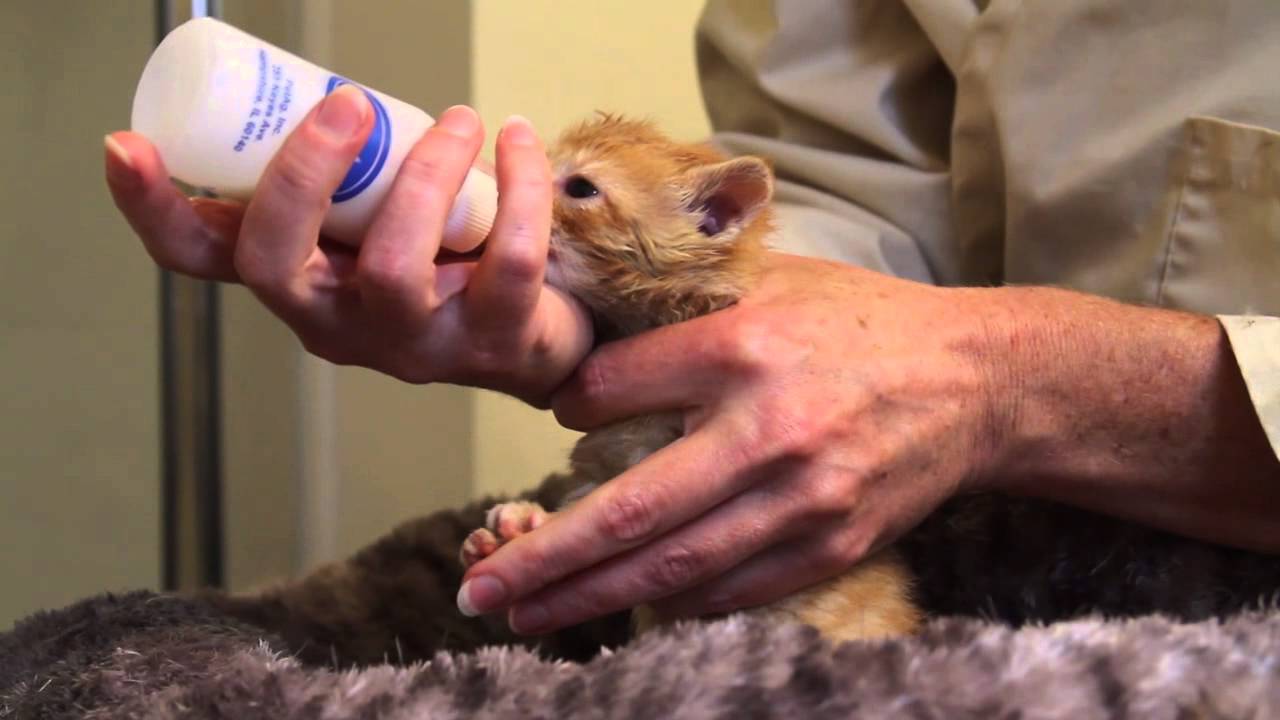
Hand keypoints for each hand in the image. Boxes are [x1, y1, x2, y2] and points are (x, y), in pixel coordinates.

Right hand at [104, 88, 590, 404]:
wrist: (530, 336)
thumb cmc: (437, 263)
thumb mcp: (364, 227)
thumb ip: (330, 188)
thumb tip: (308, 100)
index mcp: (295, 281)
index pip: (199, 259)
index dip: (154, 208)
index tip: (125, 144)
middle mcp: (337, 323)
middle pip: (280, 266)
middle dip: (302, 175)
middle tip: (351, 104)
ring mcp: (414, 341)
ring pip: (393, 266)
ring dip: (425, 173)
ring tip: (459, 119)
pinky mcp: (493, 339)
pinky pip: (509, 260)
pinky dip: (520, 187)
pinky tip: (517, 141)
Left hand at [458, 252, 1279, 632]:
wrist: (977, 381)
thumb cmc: (864, 325)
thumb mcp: (773, 285)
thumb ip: (680, 319)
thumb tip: (585, 374)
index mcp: (746, 347)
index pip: (618, 390)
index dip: (571, 412)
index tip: (553, 428)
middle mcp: (770, 433)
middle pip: (630, 514)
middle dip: (543, 561)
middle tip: (478, 591)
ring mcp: (803, 503)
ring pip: (672, 571)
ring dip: (589, 600)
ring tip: (526, 617)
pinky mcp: (831, 546)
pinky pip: (732, 593)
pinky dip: (670, 604)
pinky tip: (622, 607)